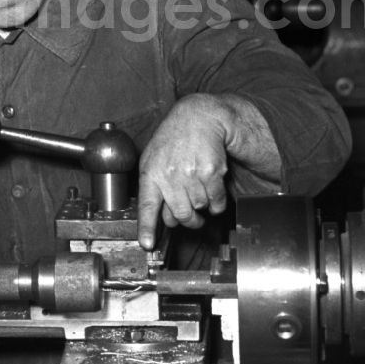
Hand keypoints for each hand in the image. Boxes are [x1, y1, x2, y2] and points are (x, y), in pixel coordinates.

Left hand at [137, 97, 228, 249]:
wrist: (197, 119)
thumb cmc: (173, 141)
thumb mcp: (153, 160)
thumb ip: (154, 188)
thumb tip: (162, 219)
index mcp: (151, 173)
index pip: (147, 206)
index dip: (147, 227)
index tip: (147, 244)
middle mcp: (170, 175)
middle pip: (180, 215)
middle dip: (188, 221)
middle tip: (192, 218)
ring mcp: (191, 174)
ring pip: (200, 209)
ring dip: (202, 207)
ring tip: (200, 190)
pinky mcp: (211, 173)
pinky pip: (216, 202)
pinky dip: (217, 204)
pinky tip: (212, 191)